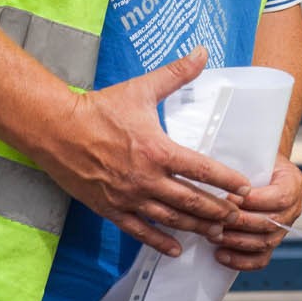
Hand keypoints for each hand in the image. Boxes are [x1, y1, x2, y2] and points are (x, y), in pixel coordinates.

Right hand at [35, 49, 252, 256]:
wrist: (56, 129)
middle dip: (218, 210)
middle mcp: (146, 178)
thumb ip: (176, 73)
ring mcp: (128, 197)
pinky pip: (140, 231)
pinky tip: (177, 249)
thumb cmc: (99, 108)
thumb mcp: (141, 88)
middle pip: (191, 201)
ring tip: (217, 233)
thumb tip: (201, 52)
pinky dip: (160, 242)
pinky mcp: (110, 209)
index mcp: (157, 150)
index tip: (245, 189)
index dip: (226, 181)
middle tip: (238, 217)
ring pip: (170, 219)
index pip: (201, 169)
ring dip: (196, 227)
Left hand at [212, 155, 301, 271]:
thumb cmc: (254, 159)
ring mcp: (284, 228)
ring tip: (213, 235)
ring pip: (265, 243)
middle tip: (215, 220)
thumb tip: (218, 176)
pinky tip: (221, 255)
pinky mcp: (272, 242)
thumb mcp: (254, 154)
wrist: (262, 168)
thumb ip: (244, 166)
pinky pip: (261, 259)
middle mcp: (293, 208)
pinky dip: (241, 260)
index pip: (279, 198)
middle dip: (240, 223)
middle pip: (271, 223)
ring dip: (236, 241)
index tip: (229, 197)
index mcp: (293, 183)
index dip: (254, 201)